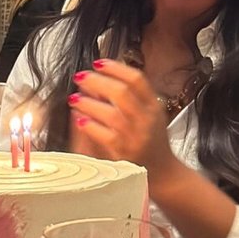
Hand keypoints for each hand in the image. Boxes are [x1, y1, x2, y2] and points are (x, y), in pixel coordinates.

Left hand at [69, 59, 174, 180]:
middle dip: (97, 81)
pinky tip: (80, 119)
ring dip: (88, 103)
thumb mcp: (150, 114)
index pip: (137, 79)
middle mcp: (147, 120)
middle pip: (121, 92)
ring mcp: (135, 137)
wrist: (163, 174)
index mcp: (154, 107)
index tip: (98, 63)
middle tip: (81, 77)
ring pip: (110, 113)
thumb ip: (133, 97)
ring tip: (75, 98)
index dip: (115, 68)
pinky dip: (89, 125)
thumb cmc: (152, 143)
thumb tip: (103, 76)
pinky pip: (103, 135)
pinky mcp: (123, 153)